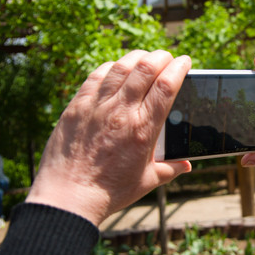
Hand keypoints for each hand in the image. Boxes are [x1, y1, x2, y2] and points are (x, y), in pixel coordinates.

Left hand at [26, 50, 191, 225]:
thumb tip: (186, 165)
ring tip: (145, 59)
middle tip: (168, 58)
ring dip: (137, 58)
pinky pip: (96, 76)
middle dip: (161, 56)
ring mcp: (96, 106)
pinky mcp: (76, 106)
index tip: (185, 62)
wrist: (68, 198)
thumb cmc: (110, 192)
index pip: (167, 85)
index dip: (179, 68)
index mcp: (144, 129)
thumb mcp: (147, 181)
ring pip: (121, 66)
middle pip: (145, 67)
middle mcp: (121, 112)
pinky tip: (117, 69)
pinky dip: (111, 67)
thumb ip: (170, 169)